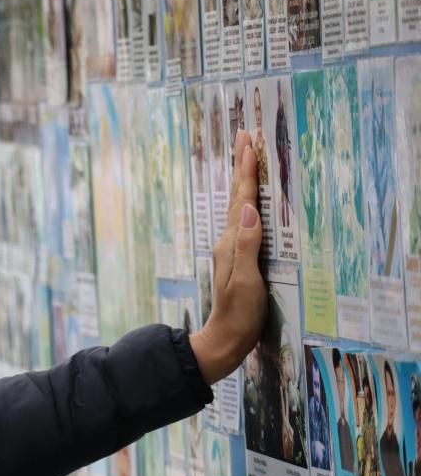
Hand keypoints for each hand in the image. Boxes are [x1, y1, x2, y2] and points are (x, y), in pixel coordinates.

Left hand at [190, 130, 265, 383]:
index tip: (248, 142)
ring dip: (242, 181)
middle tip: (244, 136)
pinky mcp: (239, 259)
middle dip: (241, 166)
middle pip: (236, 197)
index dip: (246, 171)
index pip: (241, 199)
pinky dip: (246, 203)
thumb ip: (247, 245)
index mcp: (231, 242)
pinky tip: (249, 203)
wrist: (226, 339)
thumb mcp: (245, 280)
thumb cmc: (238, 313)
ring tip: (246, 158)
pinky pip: (243, 222)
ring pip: (238, 206)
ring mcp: (232, 250)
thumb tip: (248, 209)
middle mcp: (229, 241)